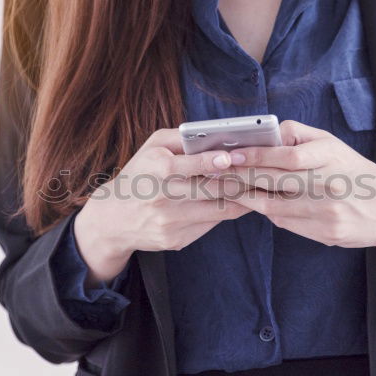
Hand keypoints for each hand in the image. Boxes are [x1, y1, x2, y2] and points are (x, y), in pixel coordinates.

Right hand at [73, 128, 249, 284]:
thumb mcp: (151, 148)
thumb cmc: (139, 174)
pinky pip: (210, 225)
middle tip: (263, 172)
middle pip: (211, 190)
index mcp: (154, 170)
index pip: (187, 165)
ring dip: (243, 199)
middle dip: (240, 181)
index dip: (212, 162)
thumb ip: (181, 138)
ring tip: (260, 187)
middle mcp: (161, 198)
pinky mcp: (176, 240)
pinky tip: (242, 203)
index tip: (232, 158)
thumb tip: (217, 134)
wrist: (112, 220)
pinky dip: (228, 213)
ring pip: (218, 210)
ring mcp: (169, 222)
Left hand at [223, 120, 375, 298]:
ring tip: (223, 189)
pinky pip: (285, 222)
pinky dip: (265, 212)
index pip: (287, 156)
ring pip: (274, 206)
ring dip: (245, 197)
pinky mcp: (327, 233)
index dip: (255, 156)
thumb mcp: (333, 145)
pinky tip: (250, 204)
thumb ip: (299, 136)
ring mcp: (329, 212)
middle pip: (275, 181)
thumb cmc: (353, 170)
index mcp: (332, 155)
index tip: (231, 155)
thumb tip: (264, 135)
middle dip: (241, 176)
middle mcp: (332, 184)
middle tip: (214, 172)